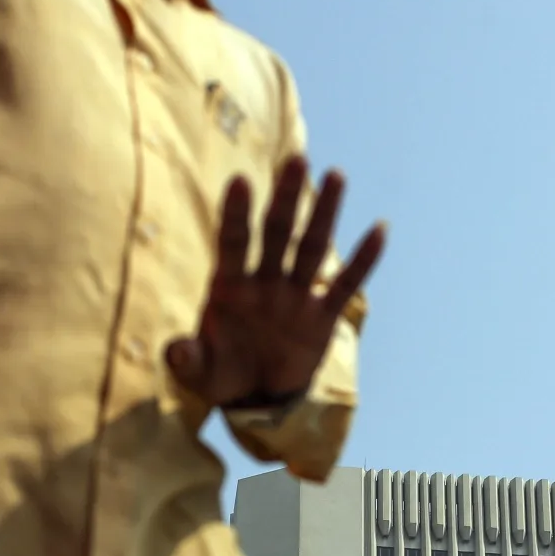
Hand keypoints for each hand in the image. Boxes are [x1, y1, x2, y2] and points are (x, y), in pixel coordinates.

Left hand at [166, 156, 385, 409]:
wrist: (255, 396)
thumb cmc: (221, 374)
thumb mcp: (199, 373)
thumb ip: (185, 360)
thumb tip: (174, 353)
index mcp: (228, 286)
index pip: (233, 243)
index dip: (236, 214)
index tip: (241, 181)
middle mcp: (263, 281)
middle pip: (276, 232)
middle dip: (286, 197)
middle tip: (297, 159)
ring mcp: (294, 295)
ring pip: (311, 247)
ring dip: (324, 214)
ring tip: (336, 175)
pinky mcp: (321, 316)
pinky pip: (345, 285)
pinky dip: (363, 261)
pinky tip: (379, 230)